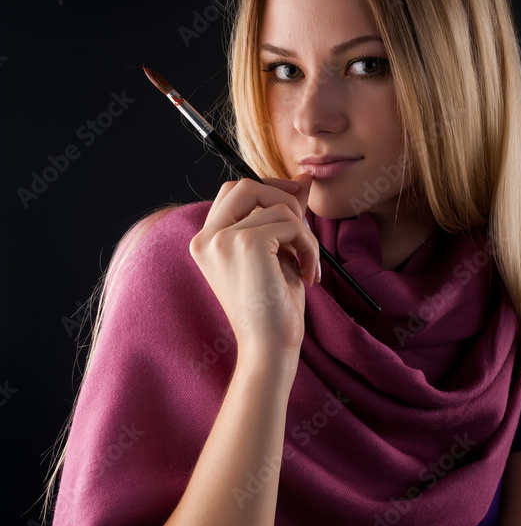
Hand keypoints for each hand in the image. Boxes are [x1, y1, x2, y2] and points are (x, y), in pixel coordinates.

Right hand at [189, 173, 318, 358]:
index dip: (266, 191)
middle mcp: (207, 238)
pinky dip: (309, 246)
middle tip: (303, 225)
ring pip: (277, 207)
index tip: (295, 208)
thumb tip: (303, 177)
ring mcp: (224, 239)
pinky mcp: (246, 243)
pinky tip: (308, 275)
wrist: (269, 348)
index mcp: (206, 242)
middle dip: (281, 196)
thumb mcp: (278, 254)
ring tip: (307, 266)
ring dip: (303, 234)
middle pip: (244, 185)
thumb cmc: (273, 310)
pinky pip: (291, 224)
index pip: (233, 193)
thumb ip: (283, 215)